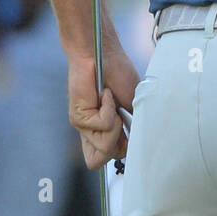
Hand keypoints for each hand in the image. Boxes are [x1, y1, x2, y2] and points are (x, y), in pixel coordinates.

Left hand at [68, 48, 138, 168]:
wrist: (102, 54)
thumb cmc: (118, 74)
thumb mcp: (132, 105)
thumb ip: (132, 128)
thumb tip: (137, 147)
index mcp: (103, 131)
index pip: (102, 160)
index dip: (119, 152)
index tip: (127, 134)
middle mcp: (91, 131)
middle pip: (101, 160)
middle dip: (118, 144)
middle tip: (119, 120)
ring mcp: (83, 126)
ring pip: (104, 147)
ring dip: (116, 125)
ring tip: (112, 104)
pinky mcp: (79, 118)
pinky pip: (102, 125)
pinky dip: (110, 108)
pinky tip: (106, 94)